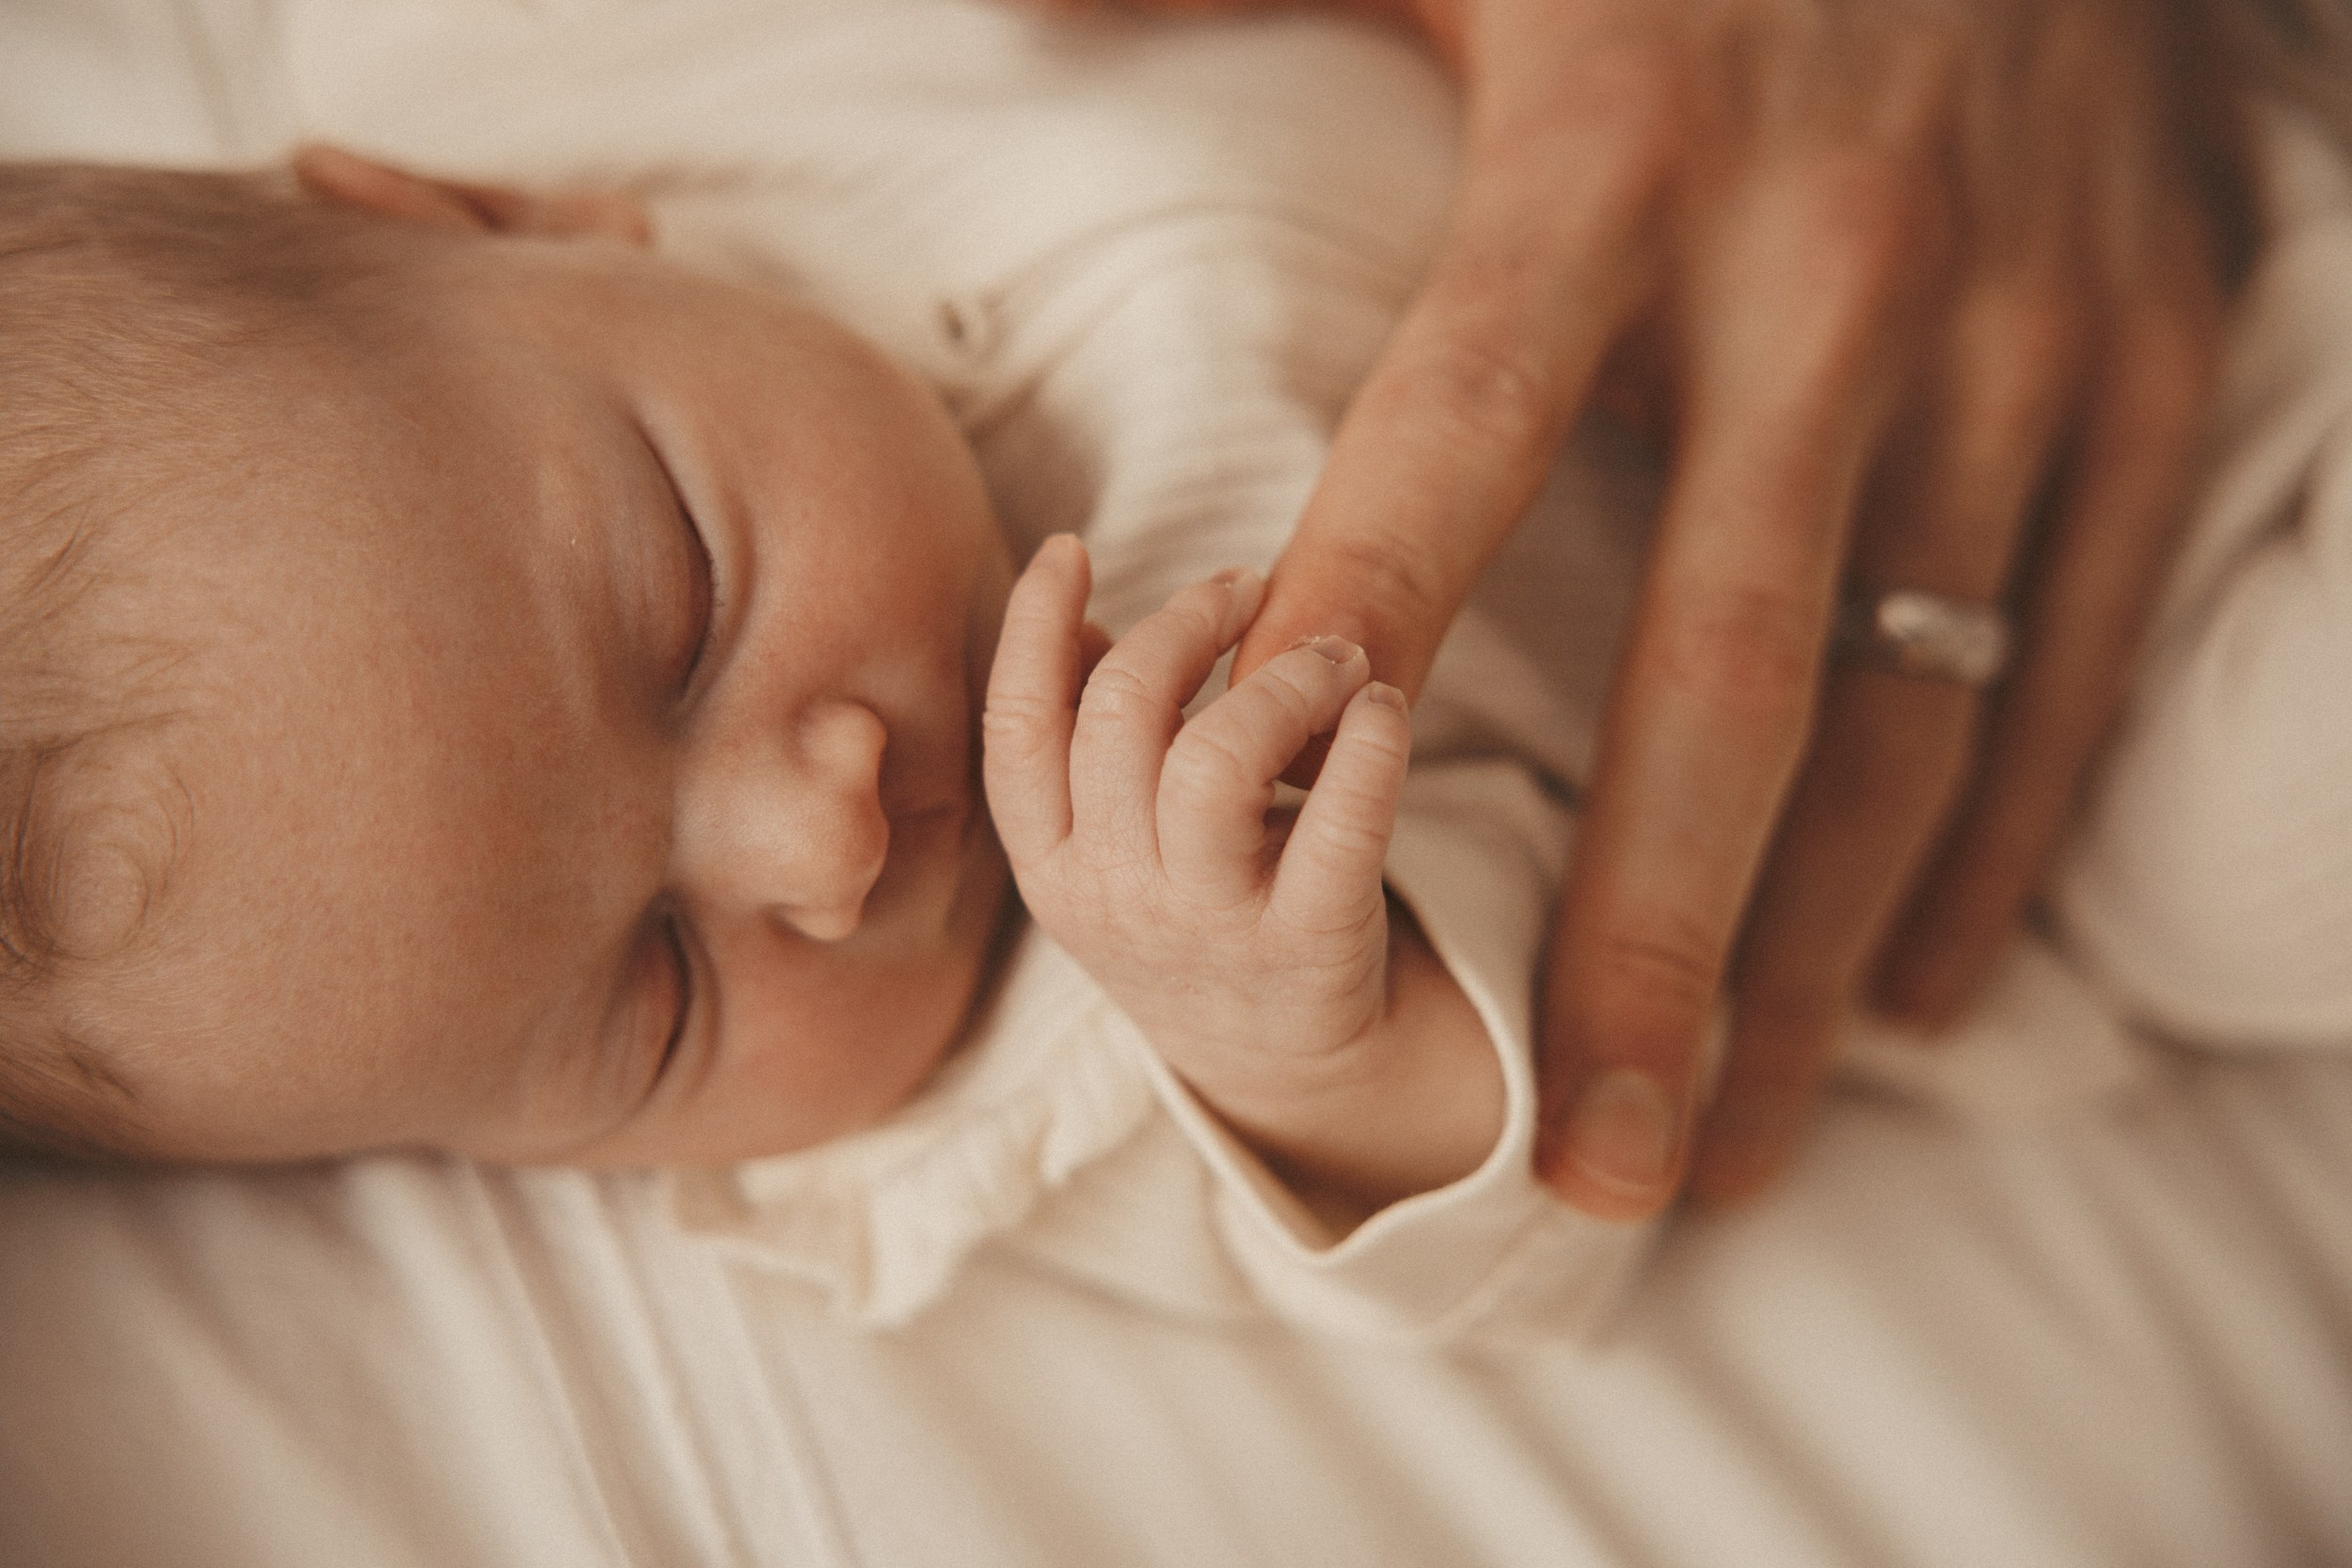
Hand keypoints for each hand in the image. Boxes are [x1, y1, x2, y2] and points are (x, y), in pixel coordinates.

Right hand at [984, 537, 1496, 1205]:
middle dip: (1186, 621)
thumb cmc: (1187, 916)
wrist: (1275, 1067)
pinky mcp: (1310, 945)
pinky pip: (1338, 828)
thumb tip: (1073, 619)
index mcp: (1051, 864)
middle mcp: (1114, 897)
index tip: (1073, 546)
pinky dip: (1369, 746)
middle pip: (1122, 717)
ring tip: (1331, 657)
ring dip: (1280, 677)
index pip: (1017, 728)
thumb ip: (1081, 741)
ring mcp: (1209, 925)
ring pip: (1214, 762)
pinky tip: (1383, 705)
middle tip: (1246, 588)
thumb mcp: (1108, 848)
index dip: (1033, 626)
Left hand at [1040, 0, 2244, 1214]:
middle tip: (1570, 1161)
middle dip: (1645, 938)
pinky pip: (2079, 650)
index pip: (1464, 431)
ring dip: (1811, 961)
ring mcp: (2018, 337)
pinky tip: (1910, 993)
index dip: (1367, 629)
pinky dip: (1998, 843)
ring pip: (1911, 707)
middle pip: (1720, 662)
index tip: (1284, 834)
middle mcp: (1831, 274)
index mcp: (1618, 162)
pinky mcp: (2156, 366)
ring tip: (1713, 1145)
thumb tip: (1013, 24)